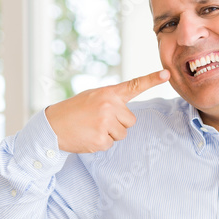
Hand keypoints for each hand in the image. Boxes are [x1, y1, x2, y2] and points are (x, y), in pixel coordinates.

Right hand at [44, 70, 168, 152]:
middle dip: (118, 123)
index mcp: (108, 93)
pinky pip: (111, 144)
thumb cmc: (74, 111)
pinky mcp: (100, 139)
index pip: (134, 85)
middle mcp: (109, 105)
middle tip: (97, 120)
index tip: (166, 73)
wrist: (52, 125)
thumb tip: (128, 114)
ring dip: (110, 134)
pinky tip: (88, 136)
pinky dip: (101, 143)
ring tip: (91, 127)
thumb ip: (112, 101)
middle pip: (131, 121)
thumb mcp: (93, 97)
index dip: (152, 80)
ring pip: (122, 134)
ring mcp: (105, 123)